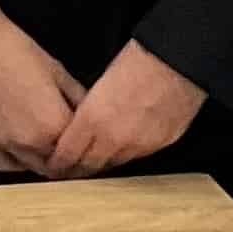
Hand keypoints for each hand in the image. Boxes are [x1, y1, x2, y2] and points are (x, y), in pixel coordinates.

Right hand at [0, 5, 84, 177]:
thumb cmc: (15, 49)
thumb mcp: (57, 70)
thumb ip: (78, 98)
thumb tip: (90, 114)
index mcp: (53, 124)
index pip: (81, 149)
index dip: (88, 144)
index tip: (91, 138)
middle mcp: (29, 142)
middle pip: (59, 166)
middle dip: (70, 158)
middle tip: (75, 145)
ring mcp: (3, 144)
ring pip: (35, 168)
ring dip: (46, 161)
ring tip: (51, 146)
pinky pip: (6, 165)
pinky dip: (19, 162)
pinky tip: (24, 148)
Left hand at [46, 40, 206, 178]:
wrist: (178, 61)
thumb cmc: (139, 62)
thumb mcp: (99, 84)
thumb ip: (88, 113)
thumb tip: (81, 126)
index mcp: (93, 119)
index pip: (67, 155)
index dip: (58, 163)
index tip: (54, 165)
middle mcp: (114, 139)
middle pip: (89, 166)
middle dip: (77, 169)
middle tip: (70, 170)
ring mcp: (138, 145)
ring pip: (114, 164)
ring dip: (103, 162)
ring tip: (95, 159)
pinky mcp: (160, 145)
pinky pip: (137, 156)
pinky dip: (126, 153)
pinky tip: (123, 145)